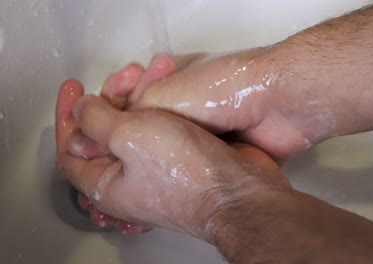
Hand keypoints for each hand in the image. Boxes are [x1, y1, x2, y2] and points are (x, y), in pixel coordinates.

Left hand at [56, 79, 290, 239]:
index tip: (75, 89)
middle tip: (126, 77)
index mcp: (106, 184)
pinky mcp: (182, 159)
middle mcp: (130, 180)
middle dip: (114, 97)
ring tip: (156, 73)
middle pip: (107, 133)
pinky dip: (162, 105)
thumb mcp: (129, 137)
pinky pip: (162, 127)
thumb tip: (82, 110)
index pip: (71, 150)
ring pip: (138, 126)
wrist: (239, 190)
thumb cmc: (188, 174)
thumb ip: (97, 120)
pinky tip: (172, 88)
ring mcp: (158, 170)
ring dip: (141, 96)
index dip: (67, 117)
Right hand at [104, 49, 337, 162]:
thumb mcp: (163, 95)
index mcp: (170, 79)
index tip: (95, 126)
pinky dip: (176, 169)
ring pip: (168, 147)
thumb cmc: (224, 88)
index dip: (111, 110)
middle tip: (109, 152)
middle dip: (128, 137)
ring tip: (130, 168)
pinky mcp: (220, 151)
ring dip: (152, 156)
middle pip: (147, 124)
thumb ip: (128, 113)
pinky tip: (159, 178)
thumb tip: (100, 129)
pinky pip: (191, 162)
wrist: (276, 104)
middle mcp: (186, 103)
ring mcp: (205, 129)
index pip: (129, 96)